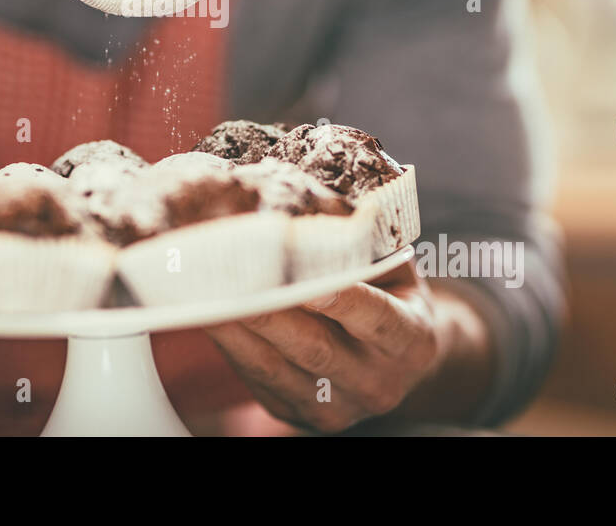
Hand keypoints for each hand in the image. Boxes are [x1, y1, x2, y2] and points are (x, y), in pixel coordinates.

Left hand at [205, 264, 479, 433]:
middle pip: (315, 347)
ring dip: (236, 328)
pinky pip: (257, 379)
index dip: (339, 297)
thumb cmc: (390, 295)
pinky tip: (207, 312)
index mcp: (411, 341)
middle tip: (231, 275)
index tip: (302, 274)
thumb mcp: (393, 268)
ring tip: (203, 290)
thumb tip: (307, 200)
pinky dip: (230, 344)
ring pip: (277, 368)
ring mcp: (338, 408)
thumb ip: (362, 245)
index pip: (375, 317)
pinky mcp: (298, 415)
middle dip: (268, 309)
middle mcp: (377, 383)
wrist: (397, 362)